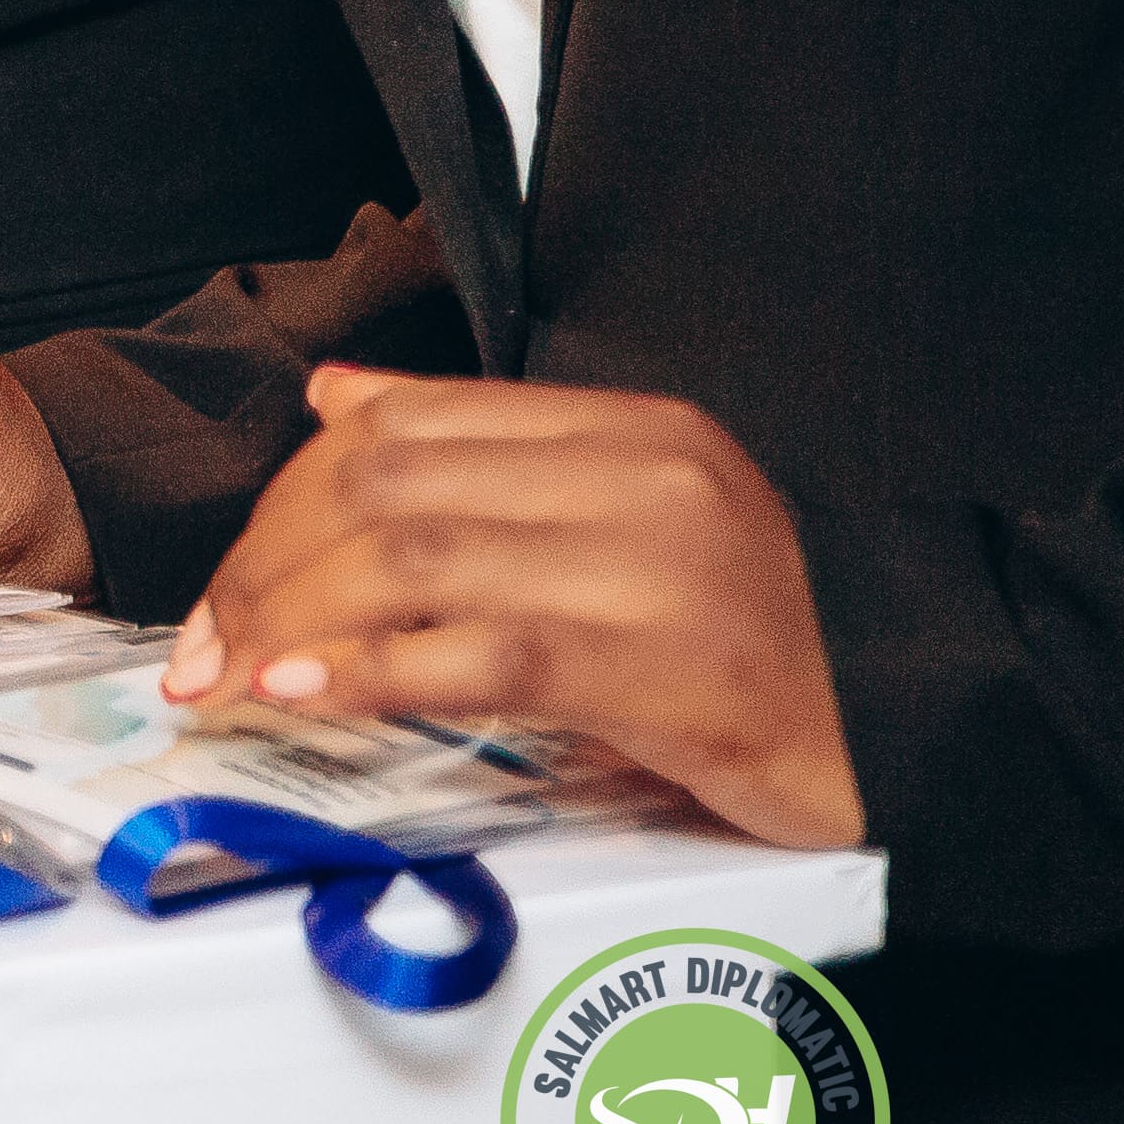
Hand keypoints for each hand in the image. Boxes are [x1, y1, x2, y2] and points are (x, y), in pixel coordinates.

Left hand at [169, 371, 859, 844]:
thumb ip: (488, 453)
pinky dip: (369, 670)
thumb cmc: (766, 641)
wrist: (918, 727)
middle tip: (205, 645)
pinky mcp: (664, 665)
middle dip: (267, 566)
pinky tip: (306, 690)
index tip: (227, 579)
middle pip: (387, 487)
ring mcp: (655, 567)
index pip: (404, 427)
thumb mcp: (631, 517)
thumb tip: (336, 396)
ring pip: (412, 560)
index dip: (285, 499)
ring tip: (231, 677)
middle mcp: (640, 478)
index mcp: (630, 427)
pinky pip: (478, 654)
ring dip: (292, 623)